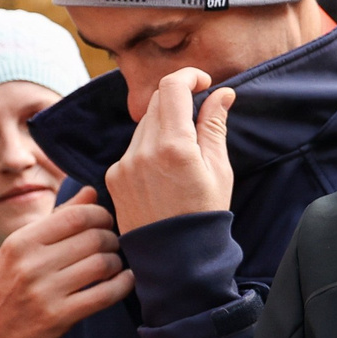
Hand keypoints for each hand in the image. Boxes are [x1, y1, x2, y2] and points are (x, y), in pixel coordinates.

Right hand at [0, 186, 134, 337]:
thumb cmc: (7, 282)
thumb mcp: (21, 246)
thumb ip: (58, 218)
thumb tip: (91, 191)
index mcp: (22, 241)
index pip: (75, 216)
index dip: (100, 214)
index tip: (105, 220)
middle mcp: (33, 264)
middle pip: (93, 239)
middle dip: (111, 238)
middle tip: (112, 243)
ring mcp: (46, 292)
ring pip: (102, 265)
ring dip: (117, 262)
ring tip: (114, 263)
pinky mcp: (59, 317)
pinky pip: (104, 295)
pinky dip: (122, 285)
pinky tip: (124, 280)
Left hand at [106, 69, 235, 233]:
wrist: (176, 260)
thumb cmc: (205, 216)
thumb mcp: (219, 170)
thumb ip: (214, 126)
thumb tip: (222, 93)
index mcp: (174, 146)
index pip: (172, 87)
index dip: (189, 76)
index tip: (203, 83)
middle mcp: (143, 151)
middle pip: (157, 102)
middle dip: (179, 101)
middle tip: (198, 116)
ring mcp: (124, 164)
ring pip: (143, 124)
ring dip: (163, 125)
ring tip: (182, 154)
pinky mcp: (114, 177)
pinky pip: (132, 148)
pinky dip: (148, 148)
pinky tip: (163, 173)